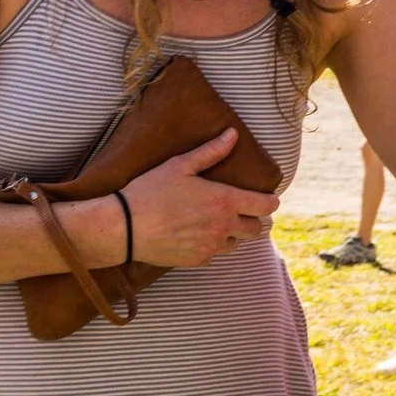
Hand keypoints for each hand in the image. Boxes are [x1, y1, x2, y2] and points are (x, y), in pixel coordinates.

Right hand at [121, 129, 283, 269]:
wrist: (124, 226)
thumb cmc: (151, 191)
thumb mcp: (180, 165)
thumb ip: (211, 152)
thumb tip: (233, 134)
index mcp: (225, 201)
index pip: (266, 206)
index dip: (270, 201)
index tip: (266, 198)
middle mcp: (223, 227)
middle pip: (257, 229)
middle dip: (253, 219)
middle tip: (239, 210)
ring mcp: (211, 247)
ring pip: (237, 244)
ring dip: (232, 235)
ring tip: (215, 222)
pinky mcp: (197, 261)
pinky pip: (214, 255)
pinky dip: (210, 246)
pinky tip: (195, 235)